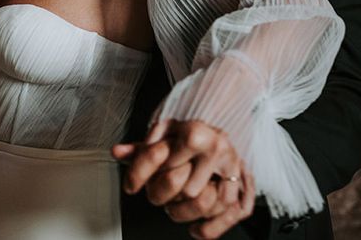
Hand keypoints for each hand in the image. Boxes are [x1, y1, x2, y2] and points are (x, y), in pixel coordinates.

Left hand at [113, 119, 255, 237]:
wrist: (218, 132)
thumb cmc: (187, 134)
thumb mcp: (163, 134)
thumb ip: (142, 147)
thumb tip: (117, 152)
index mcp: (197, 132)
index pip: (168, 160)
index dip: (148, 173)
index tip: (133, 184)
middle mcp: (219, 151)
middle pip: (187, 190)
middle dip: (165, 196)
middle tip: (157, 194)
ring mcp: (234, 171)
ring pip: (207, 206)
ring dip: (183, 214)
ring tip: (173, 208)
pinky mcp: (243, 189)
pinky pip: (228, 217)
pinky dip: (209, 228)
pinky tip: (195, 228)